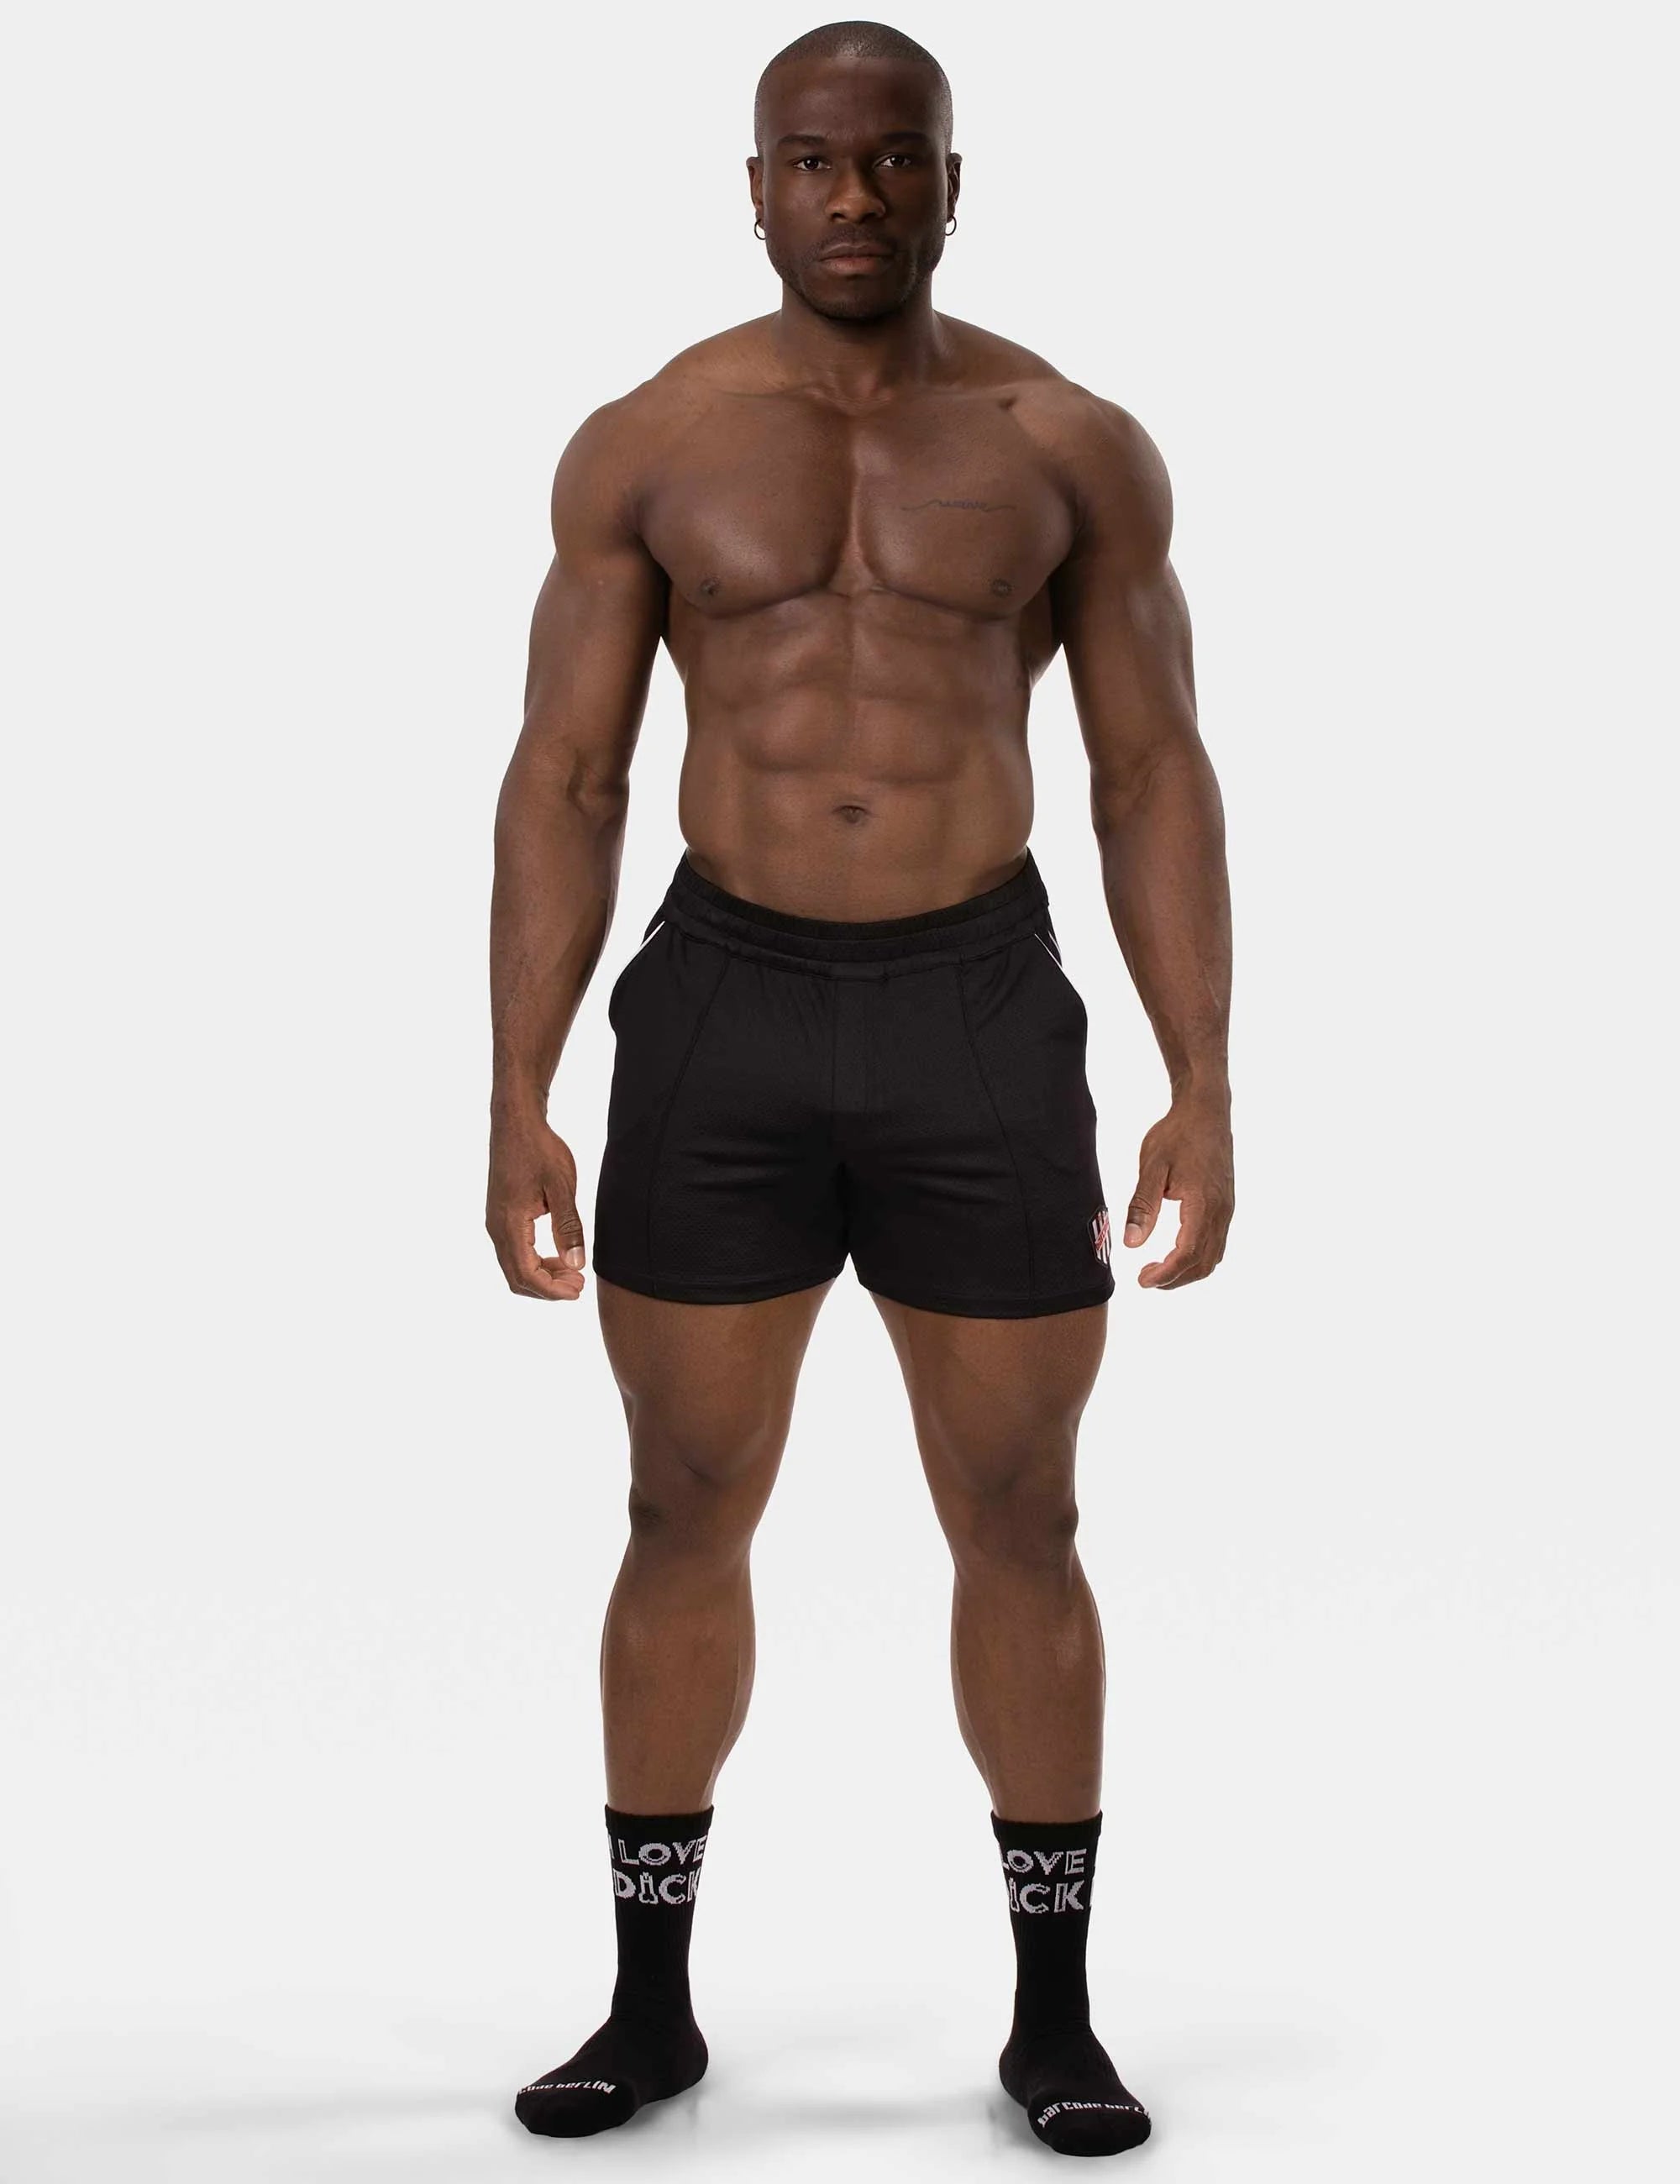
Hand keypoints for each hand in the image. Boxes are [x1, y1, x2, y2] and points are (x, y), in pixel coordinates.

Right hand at [486, 1117, 586, 1300]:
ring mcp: (496, 1223)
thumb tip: (575, 1263)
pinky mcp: (500, 1216)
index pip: (527, 1274)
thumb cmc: (539, 1149)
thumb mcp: (561, 1187)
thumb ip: (568, 1227)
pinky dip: (535, 1262)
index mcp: (509, 1224)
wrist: (515, 1123)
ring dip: (542, 1276)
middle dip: (548, 1288)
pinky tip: (557, 1255)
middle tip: (578, 1285)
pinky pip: (514, 1251)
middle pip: (517, 1278)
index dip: (553, 1290)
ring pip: (514, 1266)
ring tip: (572, 1272)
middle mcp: (497, 1228)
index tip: (577, 1291)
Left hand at [1124, 1095, 1234, 1290]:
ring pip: (1213, 1256)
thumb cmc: (1177, 1135)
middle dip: (1175, 1279)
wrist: (1207, 1112)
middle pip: (1203, 1263)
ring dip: (1187, 1271)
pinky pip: (1216, 1243)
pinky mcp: (1226, 1206)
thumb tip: (1132, 1243)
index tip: (1142, 1280)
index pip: (1186, 1253)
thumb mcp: (1152, 1167)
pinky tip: (1176, 1252)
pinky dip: (1197, 1257)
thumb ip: (1143, 1206)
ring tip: (1157, 1269)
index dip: (1165, 1274)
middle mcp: (1221, 1212)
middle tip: (1145, 1278)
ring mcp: (1227, 1210)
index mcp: (1203, 1203)